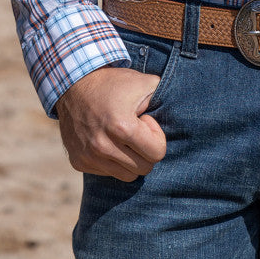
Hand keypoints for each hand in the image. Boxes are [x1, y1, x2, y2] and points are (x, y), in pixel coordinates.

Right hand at [55, 66, 166, 180]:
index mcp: (122, 127)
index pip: (157, 153)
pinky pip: (107, 173)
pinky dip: (111, 160)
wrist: (74, 84)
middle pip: (144, 168)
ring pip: (127, 176)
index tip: (144, 121)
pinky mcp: (79, 162)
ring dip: (130, 158)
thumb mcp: (144, 83)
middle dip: (145, 150)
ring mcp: (89, 156)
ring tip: (122, 136)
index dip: (155, 136)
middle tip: (135, 130)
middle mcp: (103, 146)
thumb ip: (164, 97)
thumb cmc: (115, 83)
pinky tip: (106, 139)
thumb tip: (185, 113)